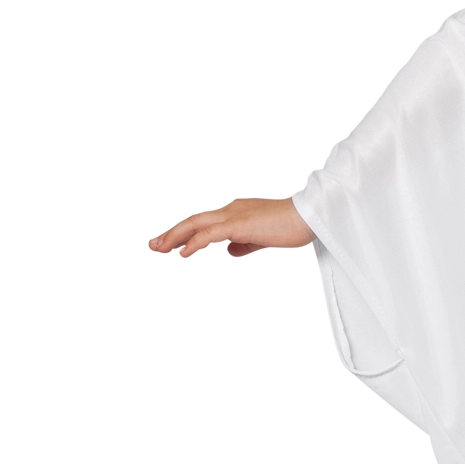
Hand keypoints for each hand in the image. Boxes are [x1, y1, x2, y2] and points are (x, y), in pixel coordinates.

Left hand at [148, 197, 313, 257]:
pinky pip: (209, 234)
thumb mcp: (264, 238)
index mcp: (237, 212)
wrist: (311, 217)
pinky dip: (193, 242)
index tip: (170, 243)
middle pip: (194, 220)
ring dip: (174, 236)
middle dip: (171, 233)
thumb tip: (229, 251)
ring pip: (196, 224)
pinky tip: (182, 253)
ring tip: (158, 248)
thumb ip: (246, 244)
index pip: (205, 222)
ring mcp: (234, 215)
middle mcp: (231, 210)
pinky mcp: (239, 224)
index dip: (185, 232)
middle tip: (153, 245)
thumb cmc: (293, 226)